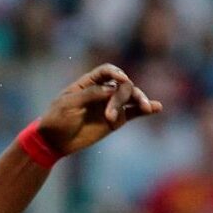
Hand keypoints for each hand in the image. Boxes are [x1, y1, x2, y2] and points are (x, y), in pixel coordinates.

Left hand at [36, 64, 162, 156]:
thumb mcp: (69, 104)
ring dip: (139, 100)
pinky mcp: (116, 120)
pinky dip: (145, 109)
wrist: (55, 141)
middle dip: (121, 97)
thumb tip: (112, 89)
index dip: (115, 72)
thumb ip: (90, 95)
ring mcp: (111, 105)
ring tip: (145, 108)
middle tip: (110, 117)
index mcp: (89, 82)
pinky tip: (157, 108)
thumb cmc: (57, 119)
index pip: (106, 71)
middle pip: (121, 85)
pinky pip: (133, 112)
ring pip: (131, 97)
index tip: (121, 79)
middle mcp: (103, 91)